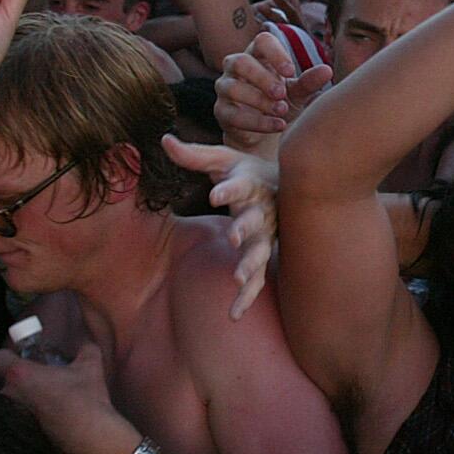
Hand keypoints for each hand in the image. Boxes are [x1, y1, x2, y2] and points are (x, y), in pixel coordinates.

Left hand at [0, 341, 136, 453]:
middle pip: (5, 380)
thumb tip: (86, 344)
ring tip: (48, 398)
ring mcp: (13, 416)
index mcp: (20, 374)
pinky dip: (31, 414)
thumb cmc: (84, 398)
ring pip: (12, 400)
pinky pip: (19, 417)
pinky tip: (51, 415)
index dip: (9, 355)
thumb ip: (86, 349)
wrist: (89, 436)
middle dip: (21, 379)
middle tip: (43, 378)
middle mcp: (10, 395)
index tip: (24, 357)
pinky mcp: (21, 432)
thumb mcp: (90, 366)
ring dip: (25, 397)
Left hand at [162, 136, 276, 317]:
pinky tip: (233, 315)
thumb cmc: (245, 171)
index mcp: (251, 184)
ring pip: (261, 252)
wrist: (289, 186)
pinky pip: (259, 279)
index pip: (240, 185)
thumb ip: (193, 155)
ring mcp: (267, 236)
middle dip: (246, 227)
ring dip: (251, 264)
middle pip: (256, 220)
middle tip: (234, 236)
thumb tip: (164, 138)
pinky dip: (248, 297)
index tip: (215, 195)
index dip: (229, 189)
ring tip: (237, 279)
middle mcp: (262, 211)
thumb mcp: (221, 159)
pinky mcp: (265, 256)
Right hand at [214, 30, 333, 149]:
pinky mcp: (221, 112)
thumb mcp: (297, 93)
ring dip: (258, 100)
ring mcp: (225, 89)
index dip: (275, 53)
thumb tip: (327, 71)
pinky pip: (233, 114)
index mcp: (258, 55)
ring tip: (281, 111)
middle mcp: (236, 68)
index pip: (261, 41)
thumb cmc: (281, 103)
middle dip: (262, 78)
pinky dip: (257, 121)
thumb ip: (309, 82)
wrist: (266, 135)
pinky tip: (277, 125)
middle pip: (240, 61)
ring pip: (232, 87)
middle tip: (282, 93)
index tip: (291, 71)